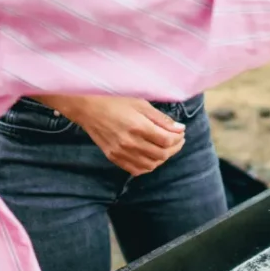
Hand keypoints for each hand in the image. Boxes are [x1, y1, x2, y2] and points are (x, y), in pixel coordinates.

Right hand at [52, 95, 184, 175]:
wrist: (88, 108)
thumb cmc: (115, 100)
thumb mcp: (140, 103)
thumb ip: (160, 118)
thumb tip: (179, 129)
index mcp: (138, 127)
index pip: (167, 140)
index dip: (178, 138)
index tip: (181, 132)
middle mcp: (130, 143)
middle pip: (161, 154)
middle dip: (175, 148)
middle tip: (178, 140)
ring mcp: (121, 152)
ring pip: (150, 165)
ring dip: (163, 158)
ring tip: (166, 148)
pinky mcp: (113, 157)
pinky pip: (136, 170)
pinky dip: (148, 166)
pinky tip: (151, 156)